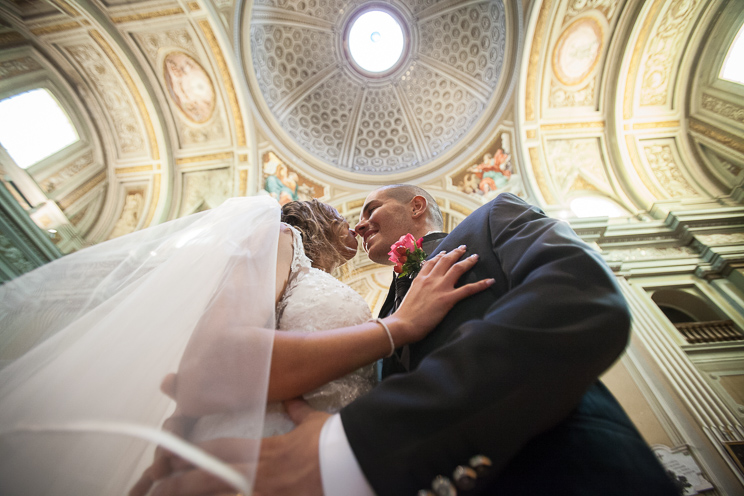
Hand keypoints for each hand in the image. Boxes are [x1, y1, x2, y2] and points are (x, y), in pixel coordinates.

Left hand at [142, 399, 327, 495]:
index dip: (191, 454)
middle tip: (155, 488)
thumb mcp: (314, 423)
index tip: (170, 457)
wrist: (358, 462)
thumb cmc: (336, 443)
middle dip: (178, 485)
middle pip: (209, 481)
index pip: (219, 451)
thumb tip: (292, 399)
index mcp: (265, 451)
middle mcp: (260, 476)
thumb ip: (298, 411)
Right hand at [388, 246, 493, 343]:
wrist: (403, 324)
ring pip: (457, 268)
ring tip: (476, 257)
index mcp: (420, 279)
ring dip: (468, 261)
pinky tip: (490, 281)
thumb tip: (422, 290)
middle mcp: (430, 279)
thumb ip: (417, 289)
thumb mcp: (408, 295)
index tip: (446, 251)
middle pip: (446, 260)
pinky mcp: (447, 299)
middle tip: (464, 248)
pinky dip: (481, 284)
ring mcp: (440, 287)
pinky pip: (468, 289)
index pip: (431, 262)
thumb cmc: (404, 315)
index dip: (440, 255)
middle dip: (456, 252)